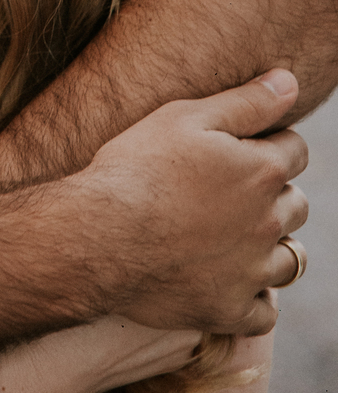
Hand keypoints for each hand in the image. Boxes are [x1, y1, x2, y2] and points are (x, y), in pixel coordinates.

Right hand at [79, 70, 307, 337]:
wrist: (96, 236)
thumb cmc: (136, 168)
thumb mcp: (185, 118)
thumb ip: (246, 101)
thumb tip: (291, 81)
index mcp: (262, 171)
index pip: (295, 150)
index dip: (267, 144)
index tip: (237, 149)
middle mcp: (268, 223)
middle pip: (296, 205)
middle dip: (272, 195)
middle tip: (226, 193)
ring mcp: (250, 272)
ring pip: (290, 260)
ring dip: (270, 247)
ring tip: (232, 238)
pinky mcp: (227, 310)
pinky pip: (263, 311)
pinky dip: (252, 298)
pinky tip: (226, 281)